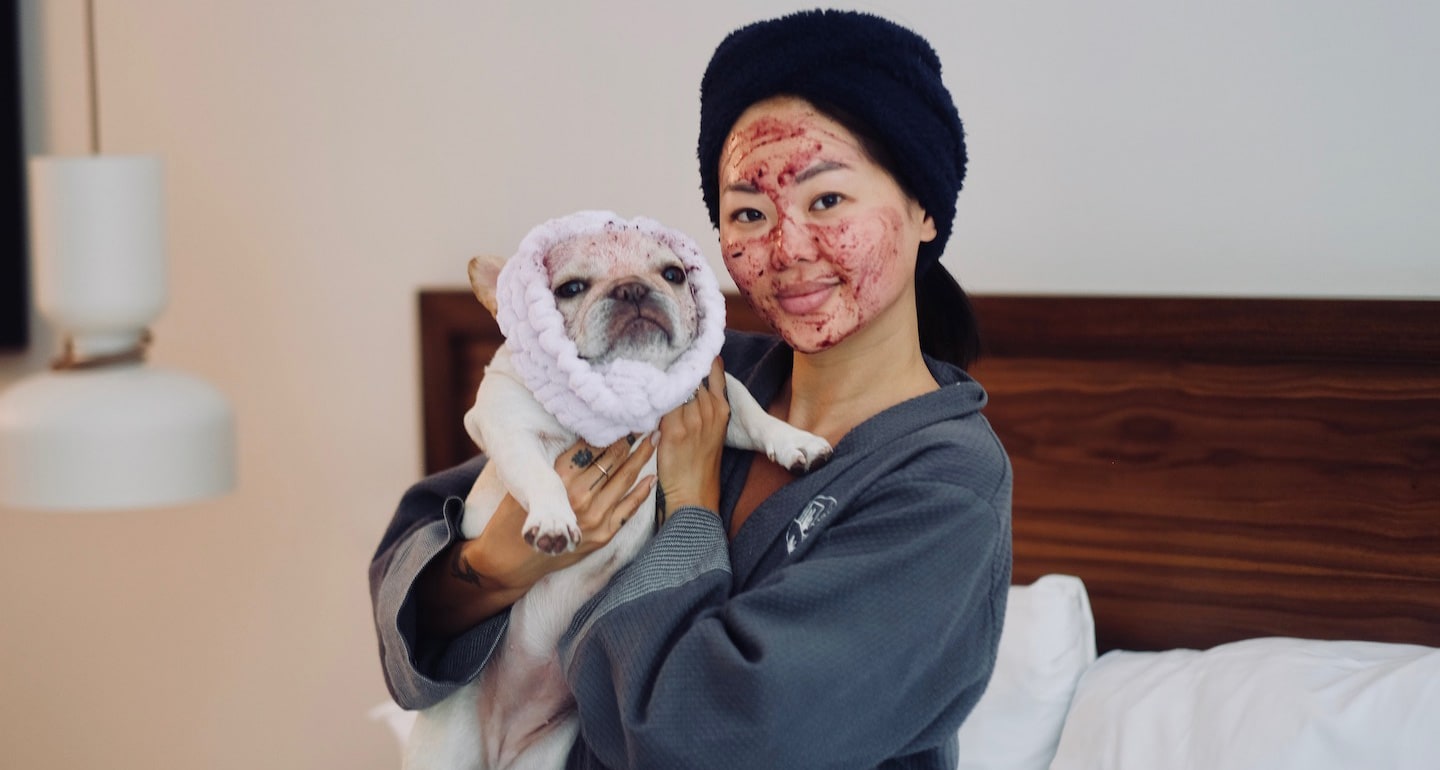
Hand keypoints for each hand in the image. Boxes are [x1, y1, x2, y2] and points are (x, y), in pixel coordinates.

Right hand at [420, 434, 655, 635]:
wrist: (511, 560)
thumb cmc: (514, 515)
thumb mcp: (527, 480)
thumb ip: (554, 461)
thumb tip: (580, 433)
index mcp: (558, 478)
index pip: (592, 445)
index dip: (610, 429)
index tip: (623, 414)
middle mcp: (577, 496)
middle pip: (612, 459)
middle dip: (631, 439)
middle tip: (645, 420)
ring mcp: (593, 518)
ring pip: (624, 479)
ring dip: (641, 457)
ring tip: (653, 439)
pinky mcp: (602, 535)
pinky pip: (629, 509)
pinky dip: (643, 492)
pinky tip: (652, 476)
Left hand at [655, 357, 728, 520]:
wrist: (694, 494)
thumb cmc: (700, 463)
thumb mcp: (712, 430)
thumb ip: (703, 404)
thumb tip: (684, 381)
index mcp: (721, 408)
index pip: (712, 369)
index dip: (696, 356)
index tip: (682, 345)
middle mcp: (709, 409)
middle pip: (691, 373)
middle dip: (675, 362)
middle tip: (655, 350)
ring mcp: (692, 419)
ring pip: (674, 384)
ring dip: (660, 375)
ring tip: (644, 363)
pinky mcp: (673, 429)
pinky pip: (660, 402)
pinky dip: (650, 394)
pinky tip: (638, 386)